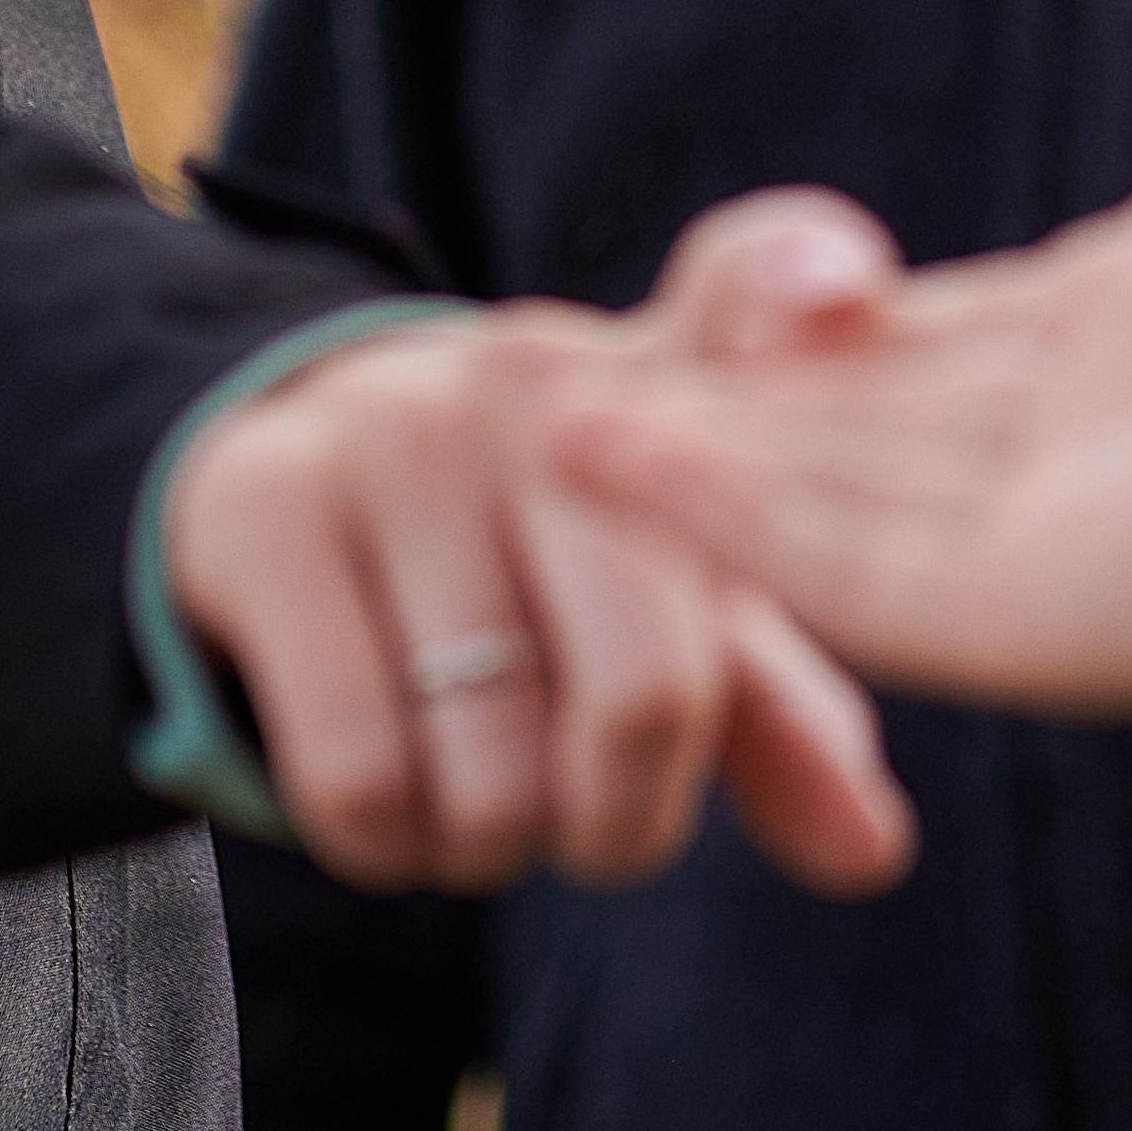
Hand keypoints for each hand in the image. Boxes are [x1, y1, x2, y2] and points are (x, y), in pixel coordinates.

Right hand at [164, 308, 916, 899]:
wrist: (291, 496)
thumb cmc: (530, 572)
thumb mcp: (662, 613)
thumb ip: (773, 718)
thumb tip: (871, 853)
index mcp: (667, 379)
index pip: (749, 277)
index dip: (793, 287)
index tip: (838, 294)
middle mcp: (538, 376)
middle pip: (648, 687)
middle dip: (622, 825)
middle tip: (593, 829)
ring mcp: (394, 428)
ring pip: (493, 763)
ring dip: (495, 848)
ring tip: (482, 805)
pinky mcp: (260, 501)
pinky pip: (360, 770)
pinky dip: (390, 847)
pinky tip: (395, 815)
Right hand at [555, 0, 1131, 720]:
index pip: (983, 325)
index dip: (864, 314)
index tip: (761, 289)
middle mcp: (1121, 433)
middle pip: (879, 417)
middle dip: (740, 400)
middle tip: (583, 366)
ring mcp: (1068, 532)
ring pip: (827, 493)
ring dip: (687, 455)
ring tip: (532, 408)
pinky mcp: (1031, 610)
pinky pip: (832, 564)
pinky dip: (710, 514)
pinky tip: (594, 453)